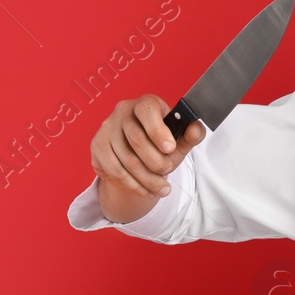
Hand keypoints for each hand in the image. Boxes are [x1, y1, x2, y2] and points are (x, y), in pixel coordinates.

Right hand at [89, 94, 205, 220]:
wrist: (136, 154)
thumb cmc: (159, 143)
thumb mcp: (178, 140)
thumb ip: (191, 134)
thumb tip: (196, 128)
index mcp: (145, 103)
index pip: (147, 110)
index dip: (158, 130)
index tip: (170, 148)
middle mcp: (122, 112)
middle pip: (136, 139)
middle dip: (156, 161)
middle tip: (168, 171)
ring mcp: (107, 128)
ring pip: (126, 159)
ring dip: (147, 179)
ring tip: (162, 189)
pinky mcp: (97, 146)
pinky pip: (114, 170)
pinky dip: (133, 185)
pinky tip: (146, 190)